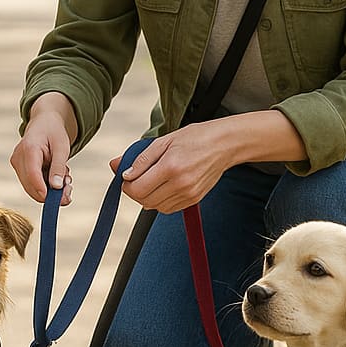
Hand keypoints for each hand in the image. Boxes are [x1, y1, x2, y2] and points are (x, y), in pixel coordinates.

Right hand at [10, 94, 75, 203]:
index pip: (33, 175)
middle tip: (69, 190)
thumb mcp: (62, 147)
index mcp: (29, 149)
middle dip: (51, 194)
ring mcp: (16, 164)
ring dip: (50, 190)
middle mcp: (18, 157)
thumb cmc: (53, 132)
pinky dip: (45, 185)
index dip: (44, 191)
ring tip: (65, 178)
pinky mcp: (19, 169)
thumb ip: (58, 167)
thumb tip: (56, 188)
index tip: (60, 201)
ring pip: (31, 188)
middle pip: (31, 186)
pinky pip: (32, 184)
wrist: (44, 122)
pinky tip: (55, 176)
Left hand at [109, 123, 231, 213]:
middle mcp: (180, 184)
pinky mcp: (194, 200)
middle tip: (136, 178)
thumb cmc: (195, 138)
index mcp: (170, 167)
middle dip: (134, 191)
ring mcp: (188, 194)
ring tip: (151, 180)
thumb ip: (140, 158)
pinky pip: (168, 208)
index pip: (137, 188)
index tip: (126, 177)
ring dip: (147, 197)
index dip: (126, 185)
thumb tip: (120, 171)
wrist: (224, 144)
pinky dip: (160, 201)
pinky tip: (163, 186)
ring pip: (155, 207)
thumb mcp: (164, 141)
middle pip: (144, 200)